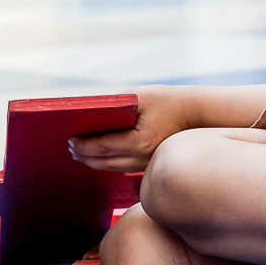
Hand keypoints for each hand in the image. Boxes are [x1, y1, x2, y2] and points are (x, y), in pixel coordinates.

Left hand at [66, 88, 190, 171]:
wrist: (196, 114)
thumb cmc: (167, 101)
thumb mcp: (139, 97)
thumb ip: (114, 105)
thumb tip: (89, 112)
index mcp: (139, 142)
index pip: (102, 147)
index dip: (83, 145)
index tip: (69, 139)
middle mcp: (142, 158)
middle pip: (103, 162)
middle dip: (83, 155)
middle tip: (69, 147)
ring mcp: (146, 164)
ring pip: (111, 167)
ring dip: (93, 161)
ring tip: (78, 153)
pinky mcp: (149, 165)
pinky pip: (122, 167)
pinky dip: (106, 162)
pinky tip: (98, 156)